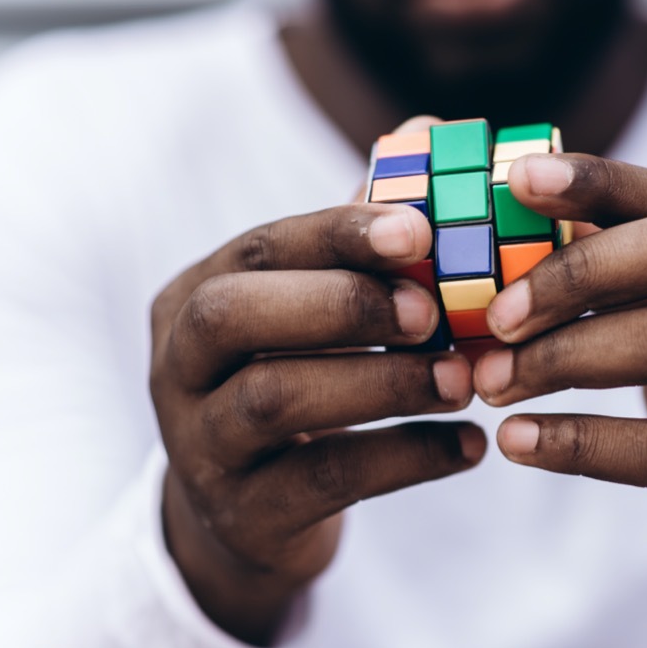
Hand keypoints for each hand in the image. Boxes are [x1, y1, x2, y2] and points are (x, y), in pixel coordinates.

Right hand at [149, 198, 484, 645]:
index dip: (336, 235)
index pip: (257, 249)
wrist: (247, 518)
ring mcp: (199, 445)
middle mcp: (176, 365)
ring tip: (465, 380)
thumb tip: (429, 129)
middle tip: (435, 312)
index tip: (419, 232)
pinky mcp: (241, 514)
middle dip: (341, 302)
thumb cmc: (298, 385)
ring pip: (276, 399)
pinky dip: (406, 458)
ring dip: (383, 381)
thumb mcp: (311, 317)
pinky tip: (469, 447)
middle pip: (233, 315)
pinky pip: (324, 480)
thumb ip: (360, 237)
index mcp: (194, 298)